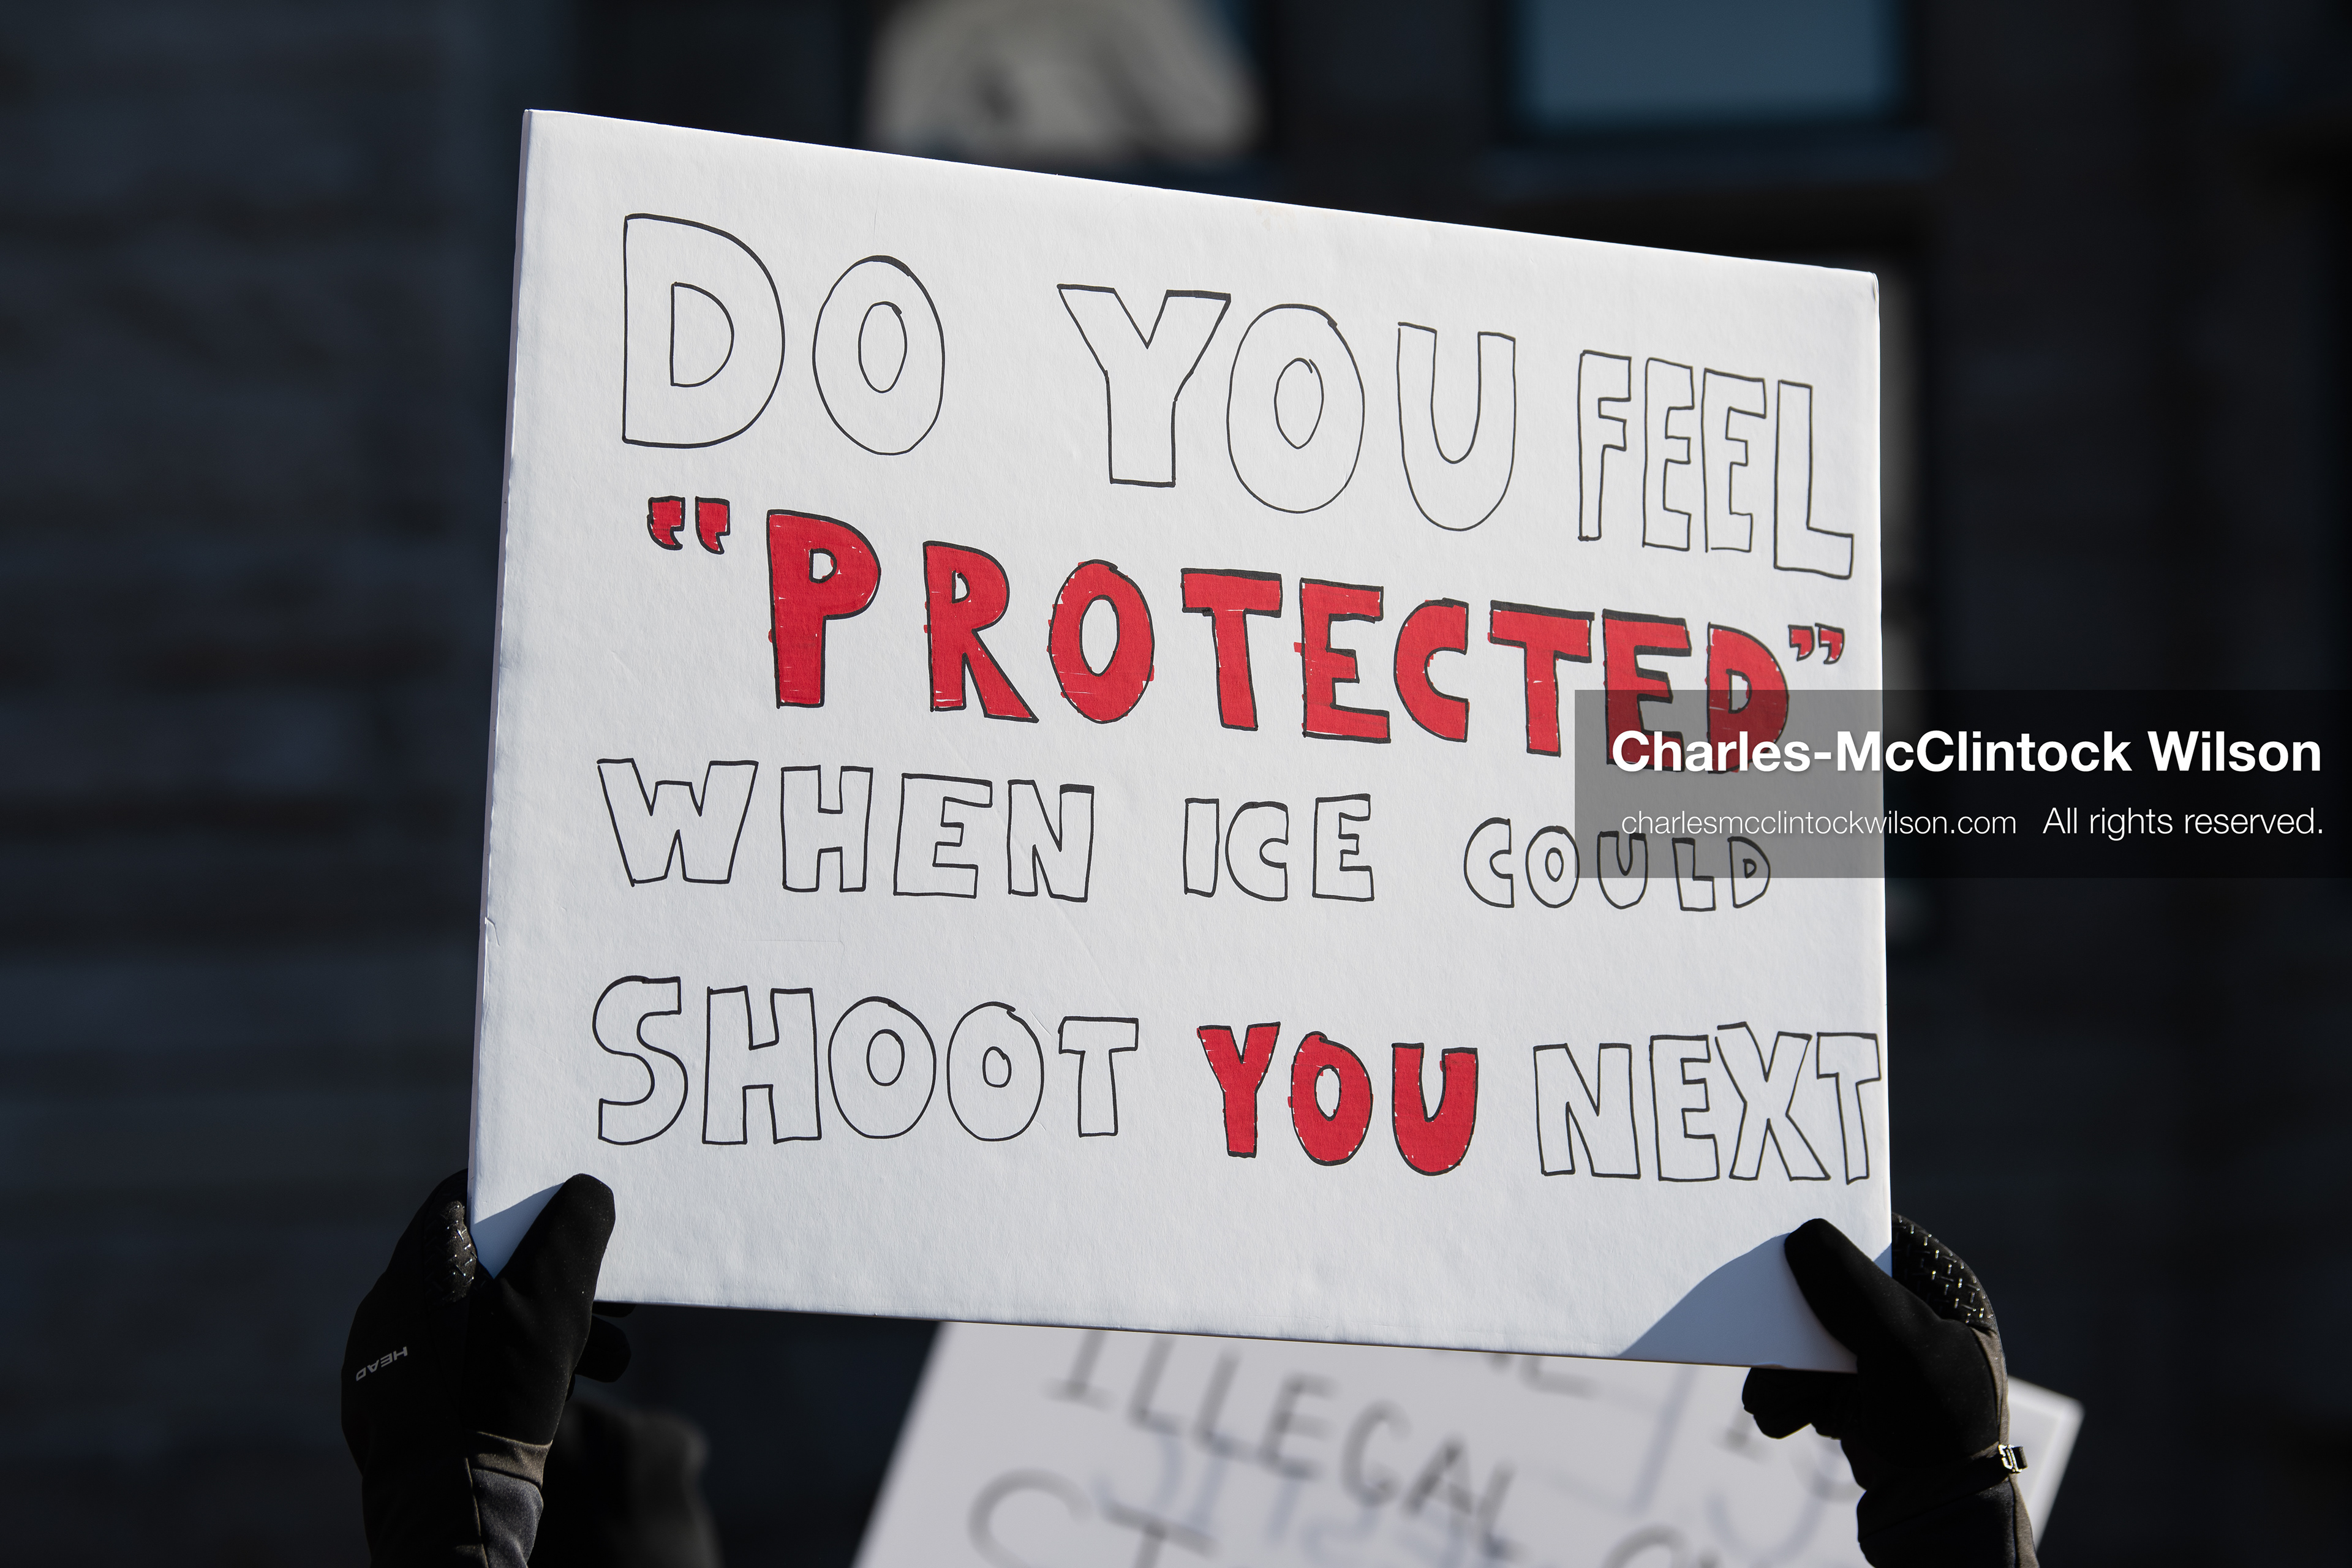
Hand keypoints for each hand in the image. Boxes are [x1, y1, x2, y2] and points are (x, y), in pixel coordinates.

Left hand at [341, 1171, 630, 1566]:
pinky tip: (569, 1387)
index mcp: (415, 1270)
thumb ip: (574, 1228)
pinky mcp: (409, 1410)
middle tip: (613, 1291)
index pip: (467, 1198)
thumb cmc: (498, 1391)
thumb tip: (586, 1192)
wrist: (451, 1505)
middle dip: (561, 1275)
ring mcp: (396, 1364)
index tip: (577, 1204)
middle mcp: (394, 1311)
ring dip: (556, 1328)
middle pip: (490, 1264)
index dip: (528, 1193)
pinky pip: (474, 1365)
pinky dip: (524, 1366)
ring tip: (611, 1355)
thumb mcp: (551, 1297)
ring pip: (490, 1320)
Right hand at [1744, 1215, 2035, 1566]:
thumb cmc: (1939, 1427)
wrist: (1938, 1518)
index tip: (1778, 1237)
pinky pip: (1805, 1374)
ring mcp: (1883, 1357)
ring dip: (1782, 1371)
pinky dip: (1788, 1394)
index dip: (1827, 1235)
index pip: (1877, 1238)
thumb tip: (1800, 1235)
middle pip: (1827, 1289)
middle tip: (1761, 1342)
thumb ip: (1849, 1286)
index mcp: (1943, 1290)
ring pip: (1808, 1336)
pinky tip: (1786, 1418)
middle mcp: (1914, 1316)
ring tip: (1772, 1404)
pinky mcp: (1857, 1393)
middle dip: (1790, 1326)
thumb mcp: (1899, 1345)